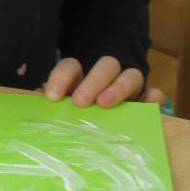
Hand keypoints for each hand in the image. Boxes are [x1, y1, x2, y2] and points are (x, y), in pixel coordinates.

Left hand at [43, 56, 166, 108]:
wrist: (105, 125)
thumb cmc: (75, 118)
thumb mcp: (62, 109)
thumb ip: (53, 106)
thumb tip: (36, 105)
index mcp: (82, 76)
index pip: (71, 66)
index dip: (61, 77)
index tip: (52, 97)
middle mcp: (107, 77)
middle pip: (106, 65)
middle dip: (93, 81)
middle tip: (80, 102)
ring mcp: (130, 87)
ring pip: (131, 75)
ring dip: (119, 87)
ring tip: (105, 104)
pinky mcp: (146, 101)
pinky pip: (153, 93)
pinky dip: (152, 97)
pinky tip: (148, 105)